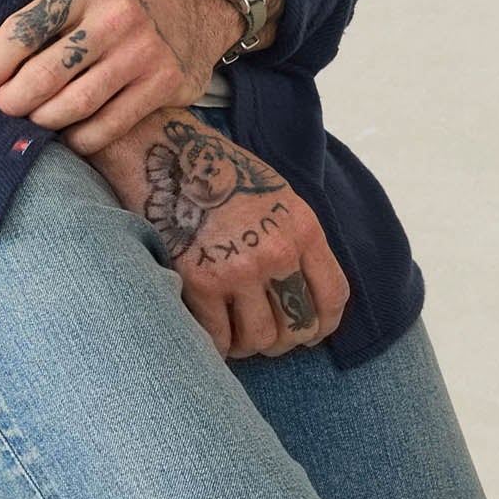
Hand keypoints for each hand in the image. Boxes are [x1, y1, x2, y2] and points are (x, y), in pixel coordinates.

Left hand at [0, 0, 237, 153]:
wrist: (192, 13)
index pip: (26, 28)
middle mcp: (116, 18)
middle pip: (46, 75)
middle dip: (14, 99)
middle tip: (5, 105)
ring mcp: (141, 55)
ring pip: (74, 106)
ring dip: (44, 120)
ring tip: (33, 117)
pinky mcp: (160, 87)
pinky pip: (105, 127)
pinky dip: (79, 137)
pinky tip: (69, 130)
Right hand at [92, 109, 349, 359]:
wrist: (164, 153)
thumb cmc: (219, 174)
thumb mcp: (277, 196)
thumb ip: (296, 241)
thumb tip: (303, 290)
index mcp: (303, 229)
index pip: (333, 296)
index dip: (324, 325)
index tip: (309, 331)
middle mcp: (277, 252)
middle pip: (299, 325)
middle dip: (285, 340)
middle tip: (267, 337)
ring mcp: (238, 269)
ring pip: (260, 339)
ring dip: (250, 345)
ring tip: (237, 334)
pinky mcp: (198, 281)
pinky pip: (218, 338)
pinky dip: (218, 344)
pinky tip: (212, 332)